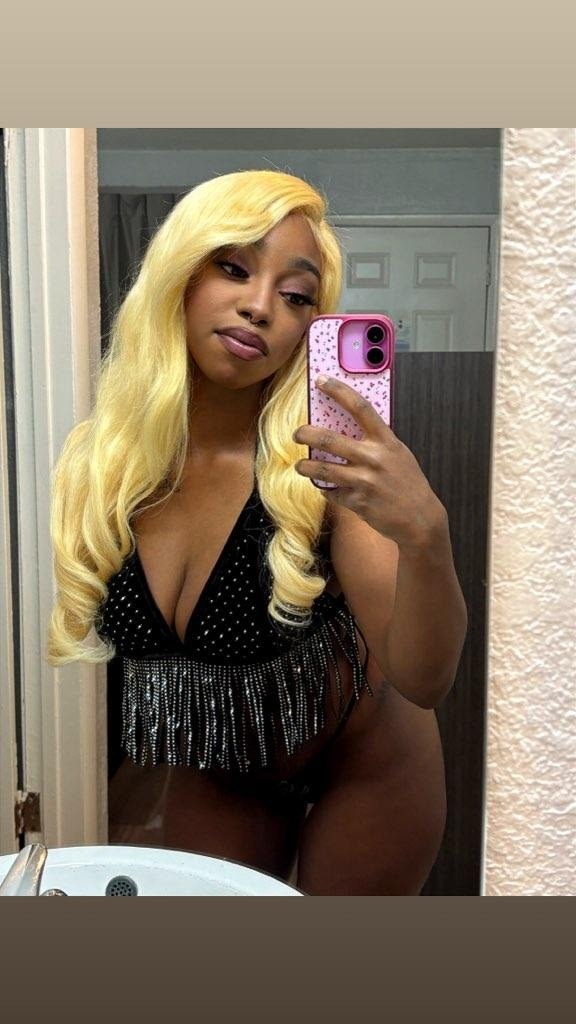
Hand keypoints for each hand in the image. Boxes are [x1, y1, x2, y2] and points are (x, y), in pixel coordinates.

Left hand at [293, 376, 446, 548]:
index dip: (339, 390)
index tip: (321, 380)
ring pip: (322, 469)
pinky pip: (330, 492)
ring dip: (305, 467)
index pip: (360, 407)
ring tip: (300, 466)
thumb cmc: (408, 483)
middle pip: (330, 439)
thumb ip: (376, 442)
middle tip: (297, 434)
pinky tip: (326, 488)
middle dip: (306, 434)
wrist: (420, 518)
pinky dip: (326, 490)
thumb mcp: (398, 454)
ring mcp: (364, 481)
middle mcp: (374, 458)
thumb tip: (346, 429)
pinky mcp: (357, 502)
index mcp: (386, 441)